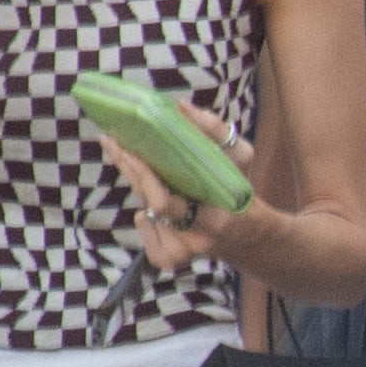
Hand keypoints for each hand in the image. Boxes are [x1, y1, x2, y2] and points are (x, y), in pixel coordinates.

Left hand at [104, 92, 257, 275]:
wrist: (250, 236)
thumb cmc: (242, 192)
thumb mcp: (241, 157)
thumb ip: (215, 131)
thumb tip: (181, 107)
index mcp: (215, 218)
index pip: (165, 203)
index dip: (144, 178)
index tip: (129, 150)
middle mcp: (197, 239)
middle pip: (152, 207)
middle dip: (132, 172)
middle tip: (115, 142)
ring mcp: (183, 253)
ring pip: (147, 220)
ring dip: (140, 191)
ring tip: (133, 164)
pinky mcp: (172, 259)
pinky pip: (148, 241)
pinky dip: (146, 223)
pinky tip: (151, 210)